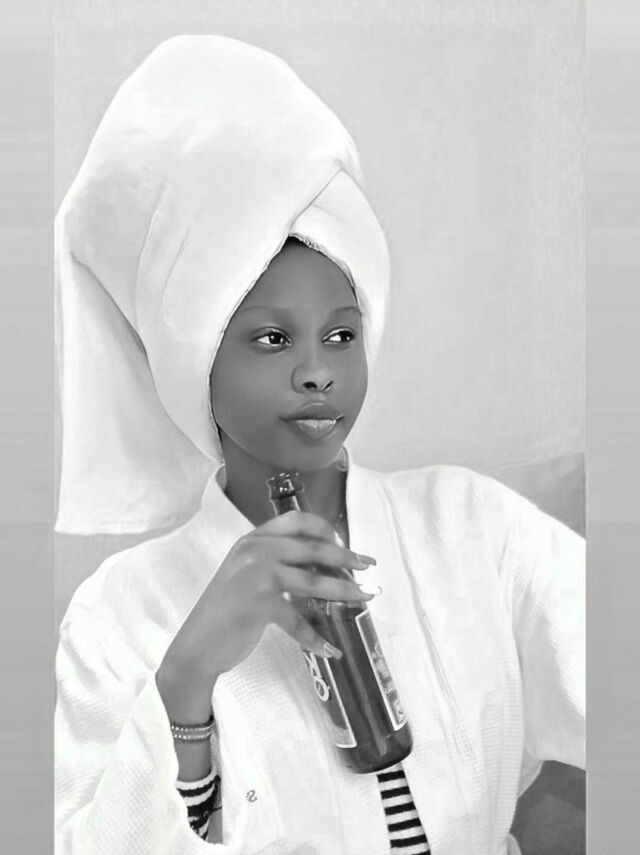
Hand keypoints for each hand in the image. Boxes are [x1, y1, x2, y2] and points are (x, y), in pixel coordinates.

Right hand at [156, 511, 375, 721]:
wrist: (196, 645)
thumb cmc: (226, 611)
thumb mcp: (247, 574)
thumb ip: (277, 562)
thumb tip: (325, 566)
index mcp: (253, 539)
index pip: (297, 520)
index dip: (326, 530)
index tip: (344, 544)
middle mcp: (255, 551)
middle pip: (313, 549)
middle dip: (347, 558)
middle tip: (369, 567)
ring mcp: (257, 576)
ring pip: (314, 582)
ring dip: (345, 591)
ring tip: (365, 597)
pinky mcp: (259, 605)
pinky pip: (299, 621)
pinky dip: (316, 638)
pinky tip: (331, 650)